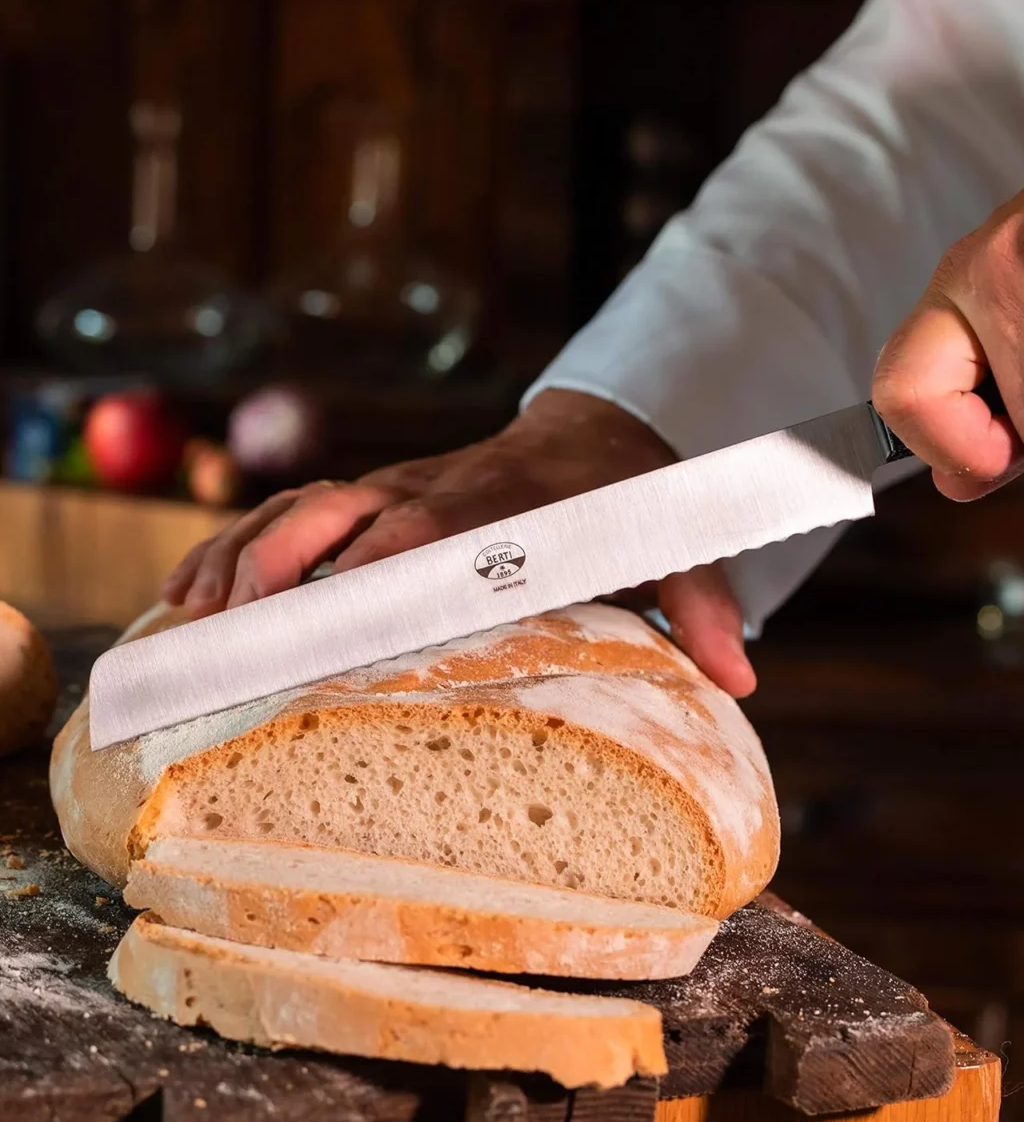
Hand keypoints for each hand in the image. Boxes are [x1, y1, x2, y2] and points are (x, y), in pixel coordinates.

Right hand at [164, 390, 756, 696]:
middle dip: (277, 581)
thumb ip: (702, 606)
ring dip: (238, 563)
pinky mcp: (373, 495)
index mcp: (496, 515)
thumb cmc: (622, 509)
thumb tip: (740, 680)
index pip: (422, 546)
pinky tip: (189, 596)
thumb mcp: (674, 548)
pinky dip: (234, 545)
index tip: (317, 642)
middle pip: (337, 526)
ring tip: (186, 629)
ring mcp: (393, 490)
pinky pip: (287, 508)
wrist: (598, 441)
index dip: (365, 587)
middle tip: (223, 652)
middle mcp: (430, 495)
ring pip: (295, 510)